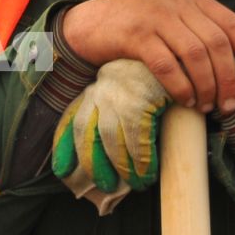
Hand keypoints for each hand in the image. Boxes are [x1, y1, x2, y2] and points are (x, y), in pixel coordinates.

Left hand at [52, 60, 169, 215]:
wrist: (173, 48)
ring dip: (124, 166)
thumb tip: (114, 152)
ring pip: (113, 139)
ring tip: (138, 184)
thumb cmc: (152, 75)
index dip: (65, 147)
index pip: (73, 122)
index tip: (61, 170)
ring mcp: (119, 95)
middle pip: (89, 135)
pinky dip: (142, 159)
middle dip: (94, 163)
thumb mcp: (127, 91)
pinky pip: (137, 136)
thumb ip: (116, 114)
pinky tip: (147, 172)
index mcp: (95, 92)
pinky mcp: (141, 97)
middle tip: (105, 186)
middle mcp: (102, 93)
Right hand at [59, 0, 234, 113]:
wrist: (88, 22)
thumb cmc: (136, 21)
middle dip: (229, 78)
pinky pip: (167, 65)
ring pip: (195, 55)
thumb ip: (215, 22)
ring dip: (206, 86)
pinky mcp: (135, 36)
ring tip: (207, 107)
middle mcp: (177, 4)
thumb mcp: (178, 15)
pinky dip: (181, 87)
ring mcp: (155, 18)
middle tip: (230, 105)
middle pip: (216, 43)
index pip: (232, 24)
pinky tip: (185, 101)